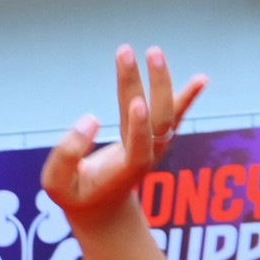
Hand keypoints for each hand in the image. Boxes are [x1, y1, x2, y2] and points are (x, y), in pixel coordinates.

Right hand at [42, 46, 209, 227]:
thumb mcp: (57, 183)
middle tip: (135, 53)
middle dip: (148, 86)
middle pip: (157, 120)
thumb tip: (90, 119)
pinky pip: (174, 115)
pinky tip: (202, 79)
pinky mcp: (155, 137)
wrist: (102, 207)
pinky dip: (187, 97)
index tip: (137, 101)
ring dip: (161, 81)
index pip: (138, 147)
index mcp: (123, 170)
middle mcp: (146, 156)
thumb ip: (67, 155)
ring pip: (166, 112)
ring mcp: (154, 146)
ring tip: (153, 52)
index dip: (139, 127)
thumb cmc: (75, 193)